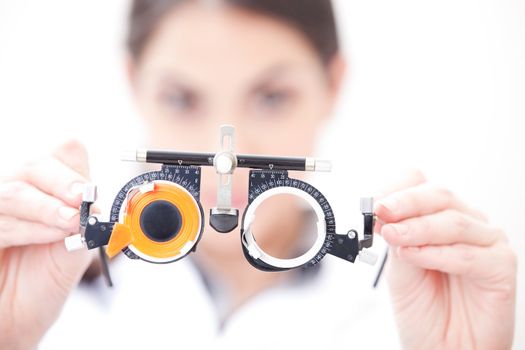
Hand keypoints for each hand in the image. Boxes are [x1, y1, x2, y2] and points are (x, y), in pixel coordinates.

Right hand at [0, 140, 93, 348]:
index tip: (89, 189)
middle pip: (35, 167)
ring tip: (70, 223)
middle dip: (63, 183)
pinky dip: (29, 226)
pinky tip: (49, 235)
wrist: (15, 320)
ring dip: (47, 208)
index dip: (73, 168)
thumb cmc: (42, 284)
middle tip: (82, 199)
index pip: (59, 158)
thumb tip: (97, 204)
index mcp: (45, 192)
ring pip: (15, 191)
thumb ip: (85, 223)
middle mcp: (18, 194)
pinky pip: (0, 219)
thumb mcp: (74, 249)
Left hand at [375, 171, 516, 349]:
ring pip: (453, 221)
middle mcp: (465, 225)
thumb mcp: (398, 267)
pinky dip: (437, 253)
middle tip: (382, 211)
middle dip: (406, 203)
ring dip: (418, 228)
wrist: (441, 349)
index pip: (422, 186)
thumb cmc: (424, 311)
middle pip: (440, 196)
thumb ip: (396, 238)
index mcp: (438, 219)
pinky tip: (415, 256)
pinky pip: (469, 253)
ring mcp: (486, 242)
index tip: (375, 201)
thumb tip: (383, 212)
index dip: (398, 189)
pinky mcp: (501, 266)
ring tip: (394, 237)